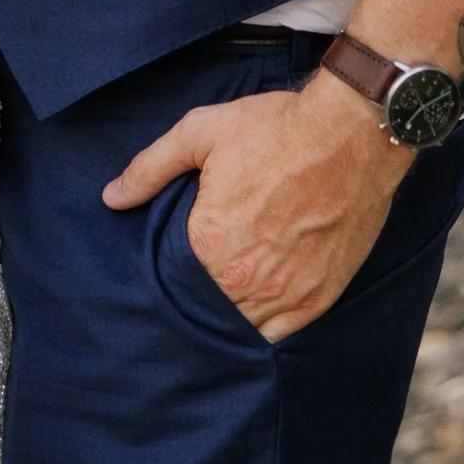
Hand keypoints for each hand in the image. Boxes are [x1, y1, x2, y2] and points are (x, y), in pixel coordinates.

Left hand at [101, 72, 406, 341]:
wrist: (351, 133)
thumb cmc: (276, 129)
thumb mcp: (201, 132)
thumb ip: (150, 168)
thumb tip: (112, 197)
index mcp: (211, 243)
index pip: (171, 282)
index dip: (164, 277)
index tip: (165, 267)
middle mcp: (248, 279)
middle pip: (205, 310)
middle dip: (194, 299)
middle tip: (190, 285)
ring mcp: (287, 294)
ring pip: (241, 328)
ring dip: (226, 316)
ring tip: (219, 298)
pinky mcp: (319, 298)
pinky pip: (280, 333)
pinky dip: (262, 327)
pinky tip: (252, 311)